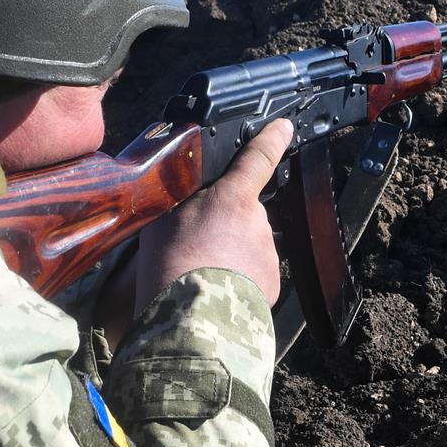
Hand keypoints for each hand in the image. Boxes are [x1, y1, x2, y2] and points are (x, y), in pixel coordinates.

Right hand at [134, 119, 293, 311]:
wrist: (192, 319)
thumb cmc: (171, 267)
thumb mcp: (162, 220)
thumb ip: (182, 200)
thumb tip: (185, 196)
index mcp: (232, 198)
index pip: (258, 158)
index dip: (272, 139)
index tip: (284, 128)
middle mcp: (257, 222)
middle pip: (242, 215)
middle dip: (224, 226)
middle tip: (194, 247)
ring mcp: (267, 254)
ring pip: (247, 246)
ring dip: (229, 256)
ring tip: (200, 275)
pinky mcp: (271, 284)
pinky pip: (253, 275)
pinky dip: (237, 281)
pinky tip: (215, 291)